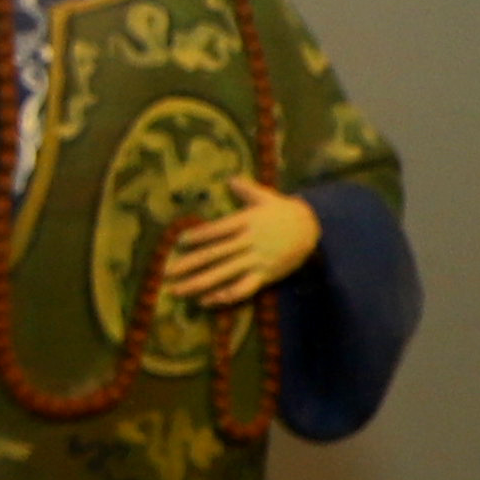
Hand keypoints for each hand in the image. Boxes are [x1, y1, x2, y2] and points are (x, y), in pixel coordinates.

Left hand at [155, 185, 321, 308]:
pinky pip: (243, 288)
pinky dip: (225, 296)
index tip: (178, 242)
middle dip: (189, 264)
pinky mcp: (265, 275)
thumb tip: (231, 178)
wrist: (314, 229)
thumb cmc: (284, 212)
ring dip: (198, 283)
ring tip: (176, 291)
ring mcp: (257, 260)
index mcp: (247, 221)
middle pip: (215, 254)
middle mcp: (249, 242)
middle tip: (166, 272)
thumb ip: (246, 189)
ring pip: (224, 274)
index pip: (218, 229)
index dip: (198, 236)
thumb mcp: (266, 197)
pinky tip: (206, 301)